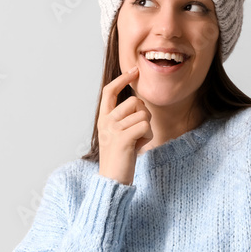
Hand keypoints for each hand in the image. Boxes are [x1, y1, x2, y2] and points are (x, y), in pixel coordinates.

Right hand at [97, 66, 152, 185]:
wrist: (113, 180)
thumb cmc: (120, 159)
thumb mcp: (119, 134)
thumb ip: (124, 118)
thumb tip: (138, 102)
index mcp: (103, 118)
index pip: (109, 91)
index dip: (122, 79)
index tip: (134, 70)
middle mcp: (106, 121)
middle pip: (134, 101)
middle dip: (144, 115)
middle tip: (138, 132)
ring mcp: (113, 129)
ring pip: (142, 114)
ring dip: (146, 129)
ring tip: (137, 142)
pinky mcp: (122, 138)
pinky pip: (145, 126)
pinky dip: (147, 137)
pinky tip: (139, 146)